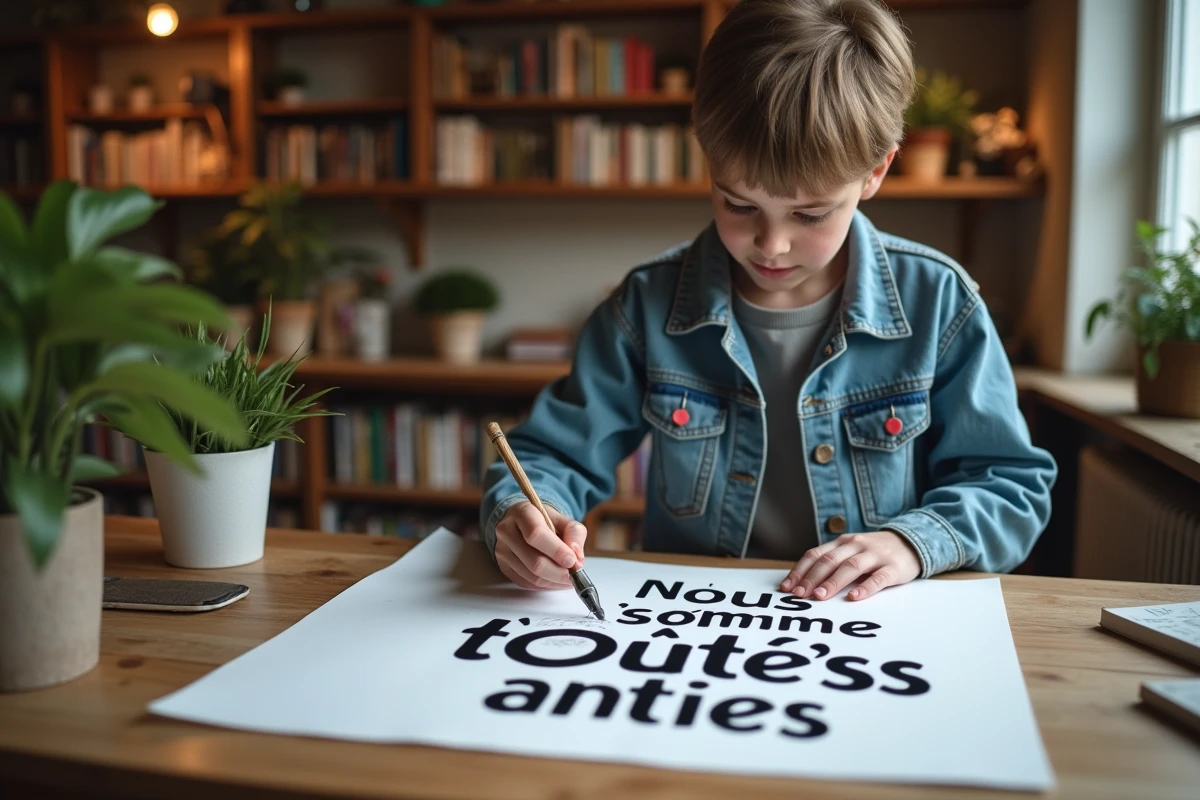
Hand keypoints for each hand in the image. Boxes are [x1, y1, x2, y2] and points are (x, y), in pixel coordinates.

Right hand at [494, 502, 586, 590]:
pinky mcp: (503, 566)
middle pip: (535, 561)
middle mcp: (507, 530)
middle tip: (574, 575)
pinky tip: (556, 580)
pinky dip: (546, 585)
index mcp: (522, 512)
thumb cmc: (545, 521)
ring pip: (532, 576)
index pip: (536, 534)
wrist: (523, 523)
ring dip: (555, 581)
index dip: (557, 551)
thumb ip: (574, 534)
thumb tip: (576, 557)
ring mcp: (502, 550)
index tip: (572, 561)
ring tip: (568, 578)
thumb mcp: (563, 519)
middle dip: (559, 572)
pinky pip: (527, 583)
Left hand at [779, 531, 920, 601]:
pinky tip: (854, 597)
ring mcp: (875, 555)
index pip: (815, 554)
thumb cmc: (873, 553)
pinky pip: (878, 578)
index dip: (800, 570)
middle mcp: (855, 545)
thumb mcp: (850, 552)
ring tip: (820, 596)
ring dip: (833, 582)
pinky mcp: (893, 567)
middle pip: (829, 560)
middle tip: (799, 595)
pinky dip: (865, 587)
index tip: (787, 587)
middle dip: (812, 578)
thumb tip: (803, 584)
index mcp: (842, 543)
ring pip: (851, 567)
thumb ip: (831, 563)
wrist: (910, 542)